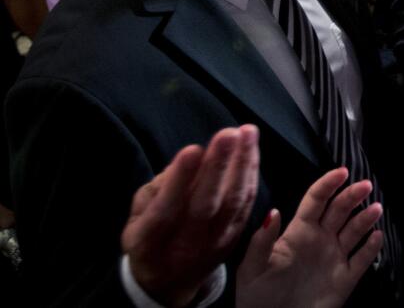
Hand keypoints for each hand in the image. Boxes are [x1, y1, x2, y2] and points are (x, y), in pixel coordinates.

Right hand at [122, 126, 259, 307]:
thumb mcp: (138, 219)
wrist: (170, 284)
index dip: (179, 182)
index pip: (165, 212)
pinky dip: (251, 174)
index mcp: (150, 243)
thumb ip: (157, 192)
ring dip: (243, 165)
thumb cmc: (150, 238)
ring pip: (233, 204)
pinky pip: (246, 203)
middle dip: (218, 167)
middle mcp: (186, 246)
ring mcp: (215, 244)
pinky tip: (252, 148)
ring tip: (247, 132)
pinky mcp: (236, 237)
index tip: (192, 149)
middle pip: (206, 207)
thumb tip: (187, 161)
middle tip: (229, 134)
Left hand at [236, 168, 382, 307]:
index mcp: (299, 231)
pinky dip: (371, 248)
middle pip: (340, 210)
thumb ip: (262, 241)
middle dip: (353, 195)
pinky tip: (377, 237)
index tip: (342, 172)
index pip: (316, 200)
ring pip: (354, 231)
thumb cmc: (257, 296)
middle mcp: (320, 239)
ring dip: (365, 218)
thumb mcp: (252, 267)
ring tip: (376, 209)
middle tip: (365, 186)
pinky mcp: (345, 279)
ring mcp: (334, 258)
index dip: (328, 184)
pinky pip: (361, 260)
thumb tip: (273, 211)